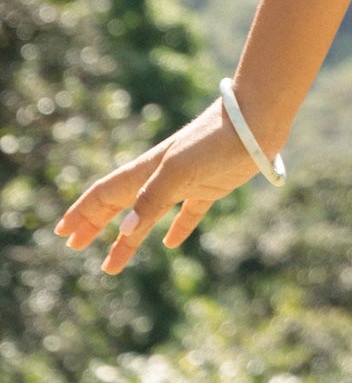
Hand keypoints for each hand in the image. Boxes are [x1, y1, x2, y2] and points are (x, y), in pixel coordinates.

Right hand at [53, 95, 264, 275]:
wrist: (256, 119)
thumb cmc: (216, 140)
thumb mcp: (180, 171)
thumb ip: (153, 199)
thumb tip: (126, 231)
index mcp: (147, 170)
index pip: (105, 194)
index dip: (83, 213)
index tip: (63, 233)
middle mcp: (161, 176)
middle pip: (120, 204)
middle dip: (95, 225)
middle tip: (74, 246)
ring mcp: (186, 181)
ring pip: (148, 214)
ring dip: (128, 238)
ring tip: (111, 263)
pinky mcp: (211, 186)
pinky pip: (188, 213)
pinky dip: (177, 229)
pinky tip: (172, 243)